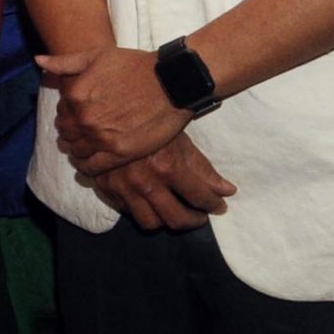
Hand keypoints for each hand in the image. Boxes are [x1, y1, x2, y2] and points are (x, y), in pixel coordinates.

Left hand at [41, 46, 188, 174]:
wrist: (172, 82)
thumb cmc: (134, 66)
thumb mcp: (96, 56)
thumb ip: (65, 63)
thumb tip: (38, 61)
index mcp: (75, 94)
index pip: (60, 111)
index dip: (68, 113)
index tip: (77, 114)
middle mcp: (84, 118)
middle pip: (66, 132)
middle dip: (71, 132)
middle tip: (82, 132)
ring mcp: (101, 137)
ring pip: (76, 150)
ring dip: (78, 149)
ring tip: (87, 147)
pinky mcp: (120, 153)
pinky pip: (92, 167)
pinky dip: (87, 167)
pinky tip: (90, 163)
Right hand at [84, 133, 235, 231]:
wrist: (107, 111)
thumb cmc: (150, 122)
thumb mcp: (179, 140)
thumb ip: (203, 169)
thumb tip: (228, 192)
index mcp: (167, 166)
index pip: (199, 198)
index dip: (213, 205)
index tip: (217, 206)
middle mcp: (145, 182)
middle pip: (176, 219)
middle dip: (194, 221)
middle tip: (199, 215)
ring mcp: (123, 187)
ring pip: (150, 223)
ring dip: (166, 221)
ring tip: (174, 212)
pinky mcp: (106, 188)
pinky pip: (128, 212)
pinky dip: (141, 210)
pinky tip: (149, 201)